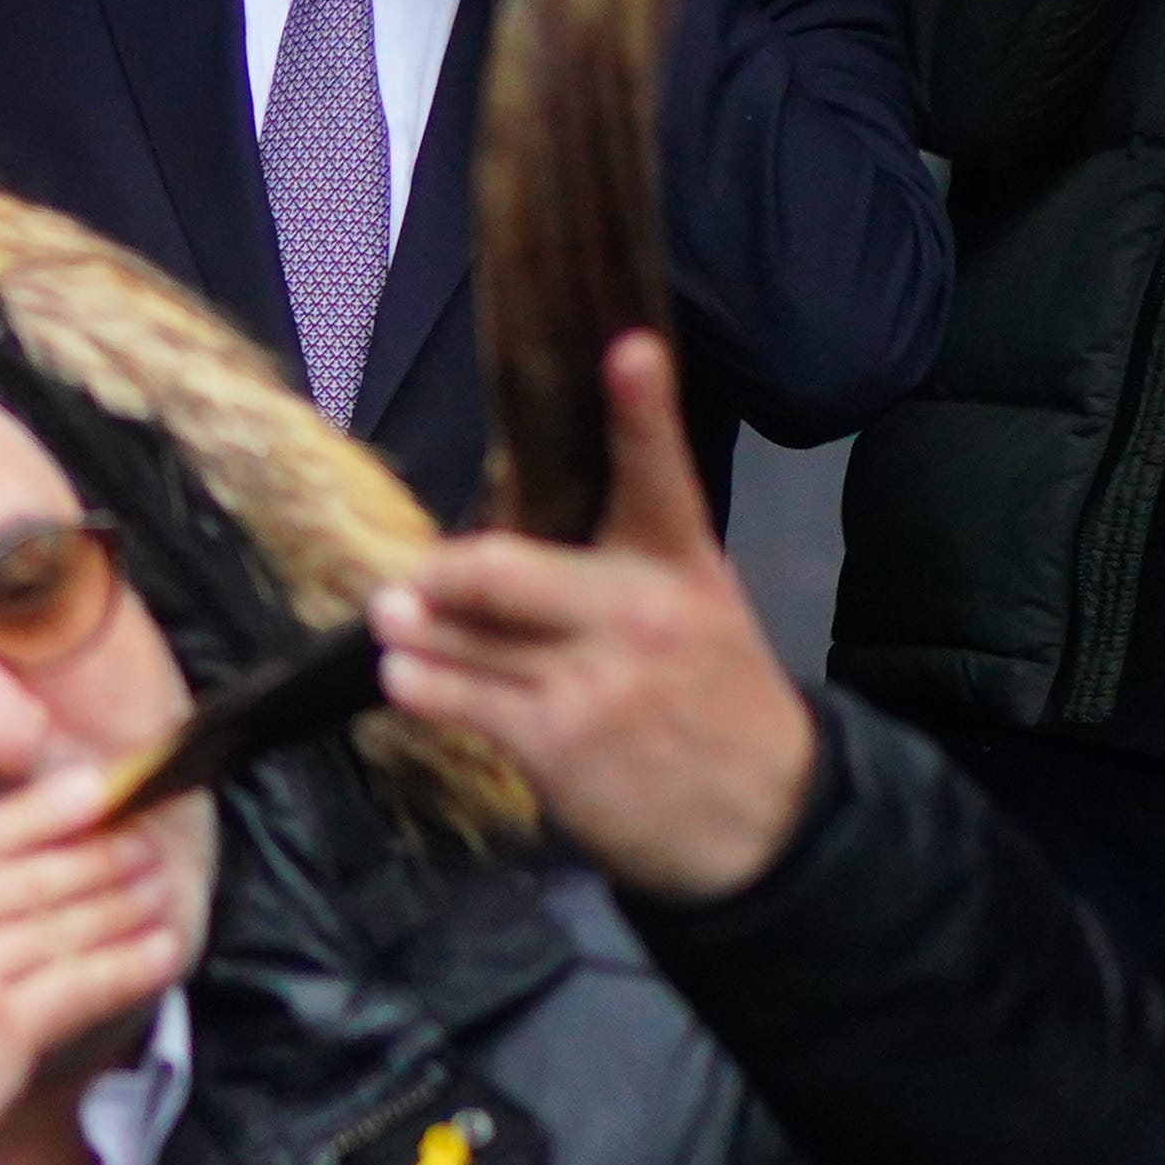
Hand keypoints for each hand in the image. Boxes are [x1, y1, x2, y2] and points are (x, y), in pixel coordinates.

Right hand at [0, 770, 203, 1164]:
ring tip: (158, 887)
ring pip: (61, 925)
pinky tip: (160, 948)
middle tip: (139, 839)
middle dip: (95, 853)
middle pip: (26, 875)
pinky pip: (80, 986)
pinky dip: (128, 964)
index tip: (90, 790)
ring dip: (122, 902)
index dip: (39, 811)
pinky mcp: (0, 1034)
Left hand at [365, 333, 814, 900]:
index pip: (660, 472)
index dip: (643, 409)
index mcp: (678, 561)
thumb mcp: (687, 609)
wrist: (764, 815)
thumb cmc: (704, 695)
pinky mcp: (557, 738)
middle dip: (442, 572)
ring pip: (459, 632)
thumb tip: (488, 536)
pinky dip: (417, 683)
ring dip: (413, 629)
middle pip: (499, 564)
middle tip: (416, 579)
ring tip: (399, 623)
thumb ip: (603, 565)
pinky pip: (454, 696)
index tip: (630, 350)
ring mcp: (596, 677)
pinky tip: (408, 678)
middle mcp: (639, 610)